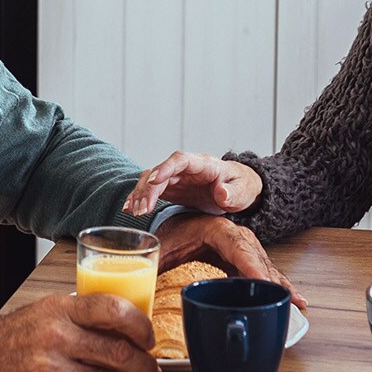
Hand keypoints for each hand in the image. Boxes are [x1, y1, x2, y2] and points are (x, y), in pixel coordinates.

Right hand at [0, 293, 160, 371]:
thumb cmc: (6, 340)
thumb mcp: (39, 313)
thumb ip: (77, 317)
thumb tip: (122, 328)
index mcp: (58, 310)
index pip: (113, 310)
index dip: (140, 326)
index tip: (149, 339)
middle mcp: (55, 337)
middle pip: (117, 352)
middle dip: (144, 367)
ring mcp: (49, 369)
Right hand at [125, 151, 262, 216]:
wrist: (238, 191)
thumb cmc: (241, 188)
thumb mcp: (242, 192)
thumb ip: (232, 193)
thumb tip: (221, 192)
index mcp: (204, 164)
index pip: (180, 160)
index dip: (165, 168)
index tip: (153, 181)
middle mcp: (186, 168)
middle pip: (160, 171)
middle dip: (148, 188)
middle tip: (141, 209)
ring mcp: (176, 177)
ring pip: (150, 179)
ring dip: (140, 194)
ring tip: (134, 212)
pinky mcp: (170, 188)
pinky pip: (150, 190)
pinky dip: (139, 198)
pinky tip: (129, 209)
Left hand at [153, 212, 304, 308]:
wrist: (171, 228)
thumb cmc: (167, 237)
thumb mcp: (160, 249)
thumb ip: (159, 264)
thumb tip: (149, 289)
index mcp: (213, 228)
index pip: (236, 244)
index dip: (250, 264)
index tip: (262, 281)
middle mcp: (233, 235)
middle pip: (256, 256)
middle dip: (270, 279)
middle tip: (282, 299)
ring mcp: (242, 247)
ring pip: (264, 265)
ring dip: (279, 284)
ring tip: (296, 303)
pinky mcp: (243, 260)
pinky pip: (262, 272)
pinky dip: (276, 286)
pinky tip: (293, 300)